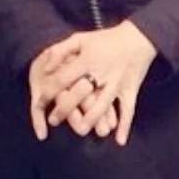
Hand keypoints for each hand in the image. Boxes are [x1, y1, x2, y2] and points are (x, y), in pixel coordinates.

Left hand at [28, 21, 157, 144]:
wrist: (138, 38)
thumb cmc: (106, 39)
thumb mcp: (80, 38)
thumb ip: (60, 51)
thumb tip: (45, 68)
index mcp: (86, 61)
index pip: (62, 79)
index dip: (48, 92)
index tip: (39, 102)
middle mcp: (101, 74)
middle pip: (80, 95)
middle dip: (65, 109)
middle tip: (54, 120)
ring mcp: (116, 84)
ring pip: (103, 105)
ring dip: (92, 119)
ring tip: (80, 130)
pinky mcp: (130, 90)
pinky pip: (128, 110)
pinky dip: (125, 126)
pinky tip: (119, 141)